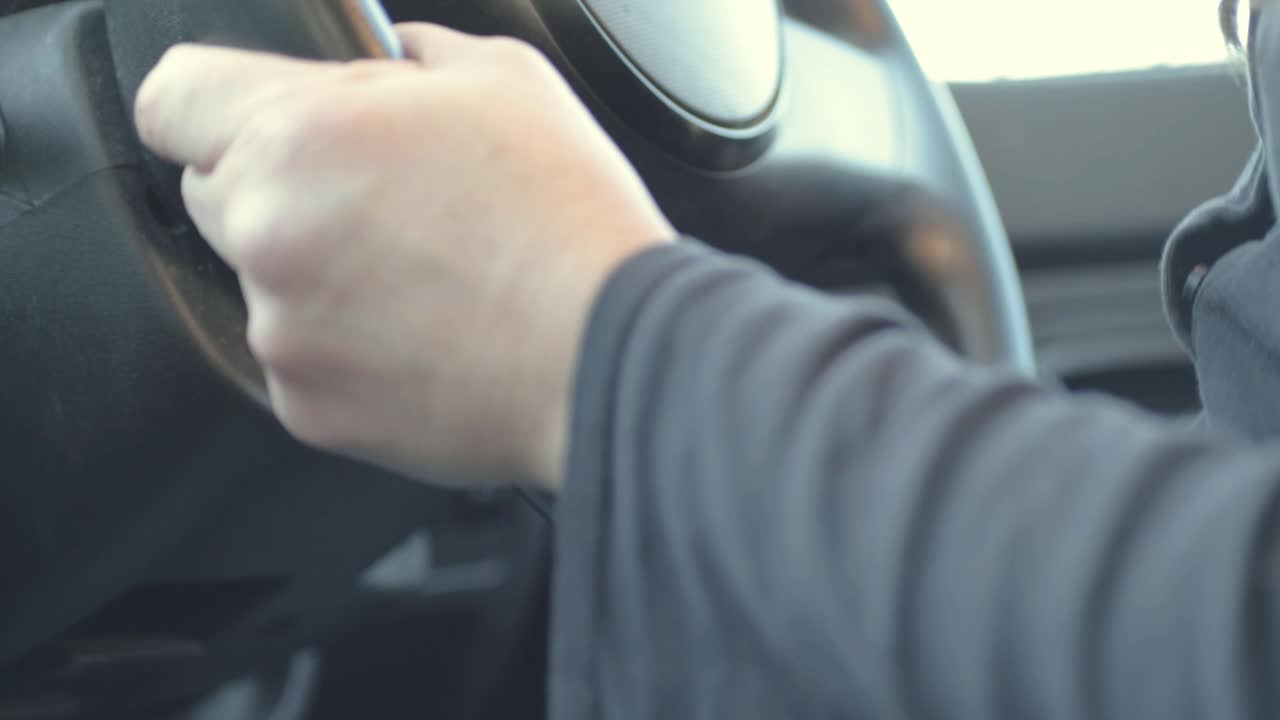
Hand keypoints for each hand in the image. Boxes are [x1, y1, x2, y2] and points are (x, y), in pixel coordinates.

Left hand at [134, 24, 674, 490]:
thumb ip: (412, 54)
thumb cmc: (567, 219)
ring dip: (317, 273)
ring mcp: (283, 331)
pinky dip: (344, 347)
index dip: (211, 102)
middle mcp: (269, 234)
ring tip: (422, 278)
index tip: (242, 119)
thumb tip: (386, 57)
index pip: (171, 99)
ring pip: (262, 282)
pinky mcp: (308, 407)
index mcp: (299, 135)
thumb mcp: (504, 78)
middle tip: (378, 202)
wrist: (609, 353)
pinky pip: (299, 358)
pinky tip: (423, 334)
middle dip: (279, 188)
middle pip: (215, 193)